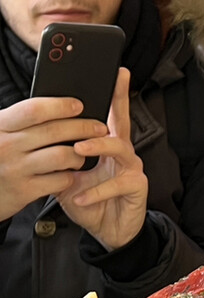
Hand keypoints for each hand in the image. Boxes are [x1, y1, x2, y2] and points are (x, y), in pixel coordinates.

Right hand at [0, 97, 106, 220]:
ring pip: (61, 156)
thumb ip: (22, 123)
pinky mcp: (26, 191)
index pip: (34, 110)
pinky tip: (70, 174)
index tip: (78, 105)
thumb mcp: (1, 134)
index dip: (59, 106)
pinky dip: (70, 176)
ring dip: (79, 155)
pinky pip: (60, 180)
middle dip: (83, 128)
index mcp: (1, 125)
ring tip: (82, 155)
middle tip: (99, 129)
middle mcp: (7, 145)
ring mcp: (17, 169)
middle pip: (54, 132)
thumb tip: (60, 109)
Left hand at [55, 68, 148, 250]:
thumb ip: (60, 160)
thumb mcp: (69, 179)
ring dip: (97, 146)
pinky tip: (80, 197)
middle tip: (117, 78)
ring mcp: (132, 168)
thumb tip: (39, 141)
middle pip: (122, 121)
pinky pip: (116, 184)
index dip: (113, 93)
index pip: (108, 115)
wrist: (108, 232)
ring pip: (119, 148)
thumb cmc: (91, 203)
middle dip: (120, 98)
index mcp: (107, 146)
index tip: (114, 71)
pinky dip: (96, 191)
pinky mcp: (138, 186)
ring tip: (78, 150)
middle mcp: (123, 152)